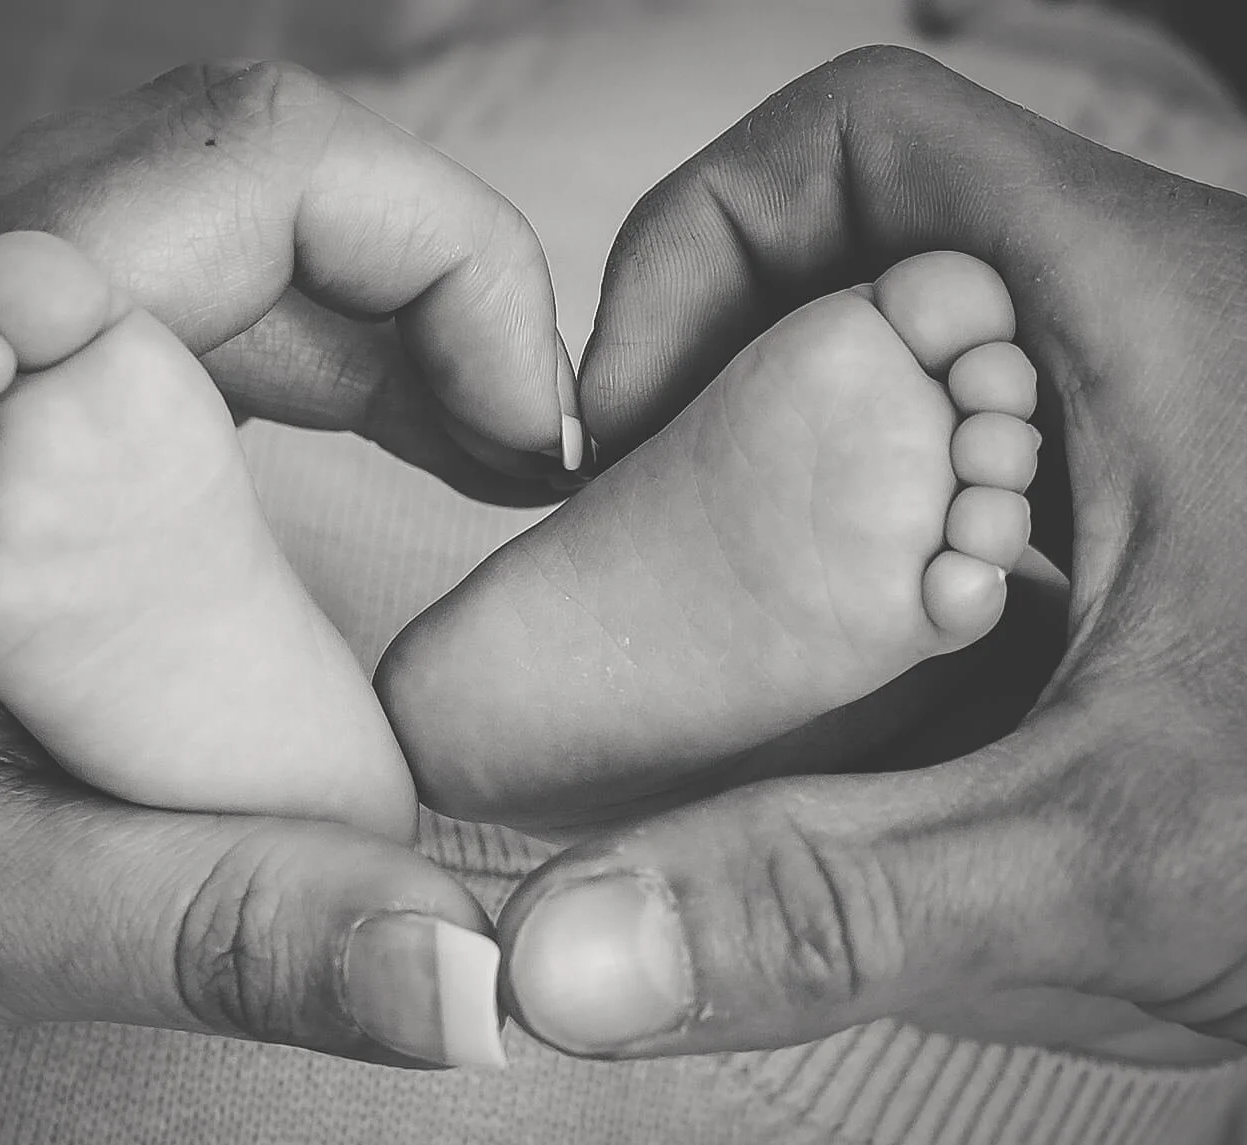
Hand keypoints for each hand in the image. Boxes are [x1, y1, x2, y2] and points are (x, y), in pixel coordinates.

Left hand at [0, 60, 565, 1102]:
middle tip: (536, 460)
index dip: (455, 263)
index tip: (537, 442)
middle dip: (446, 300)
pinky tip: (380, 463)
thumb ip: (225, 924)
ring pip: (238, 251)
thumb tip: (472, 984)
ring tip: (491, 457)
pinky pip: (195, 325)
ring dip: (391, 334)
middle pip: (271, 185)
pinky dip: (326, 374)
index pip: (267, 164)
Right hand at [498, 46, 1246, 1060]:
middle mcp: (1148, 327)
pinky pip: (965, 455)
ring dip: (798, 467)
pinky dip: (874, 531)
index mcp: (1141, 317)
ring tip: (744, 612)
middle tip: (666, 541)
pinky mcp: (1154, 500)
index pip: (855, 141)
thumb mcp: (1100, 861)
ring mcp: (1152, 414)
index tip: (623, 423)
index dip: (693, 243)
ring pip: (907, 363)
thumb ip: (827, 901)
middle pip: (856, 255)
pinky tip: (860, 663)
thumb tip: (571, 950)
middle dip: (723, 385)